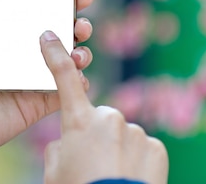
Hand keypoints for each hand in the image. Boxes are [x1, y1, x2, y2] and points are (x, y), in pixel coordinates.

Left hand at [0, 0, 96, 159]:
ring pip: (67, 60)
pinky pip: (65, 89)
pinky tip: (79, 76)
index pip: (37, 12)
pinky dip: (77, 81)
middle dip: (77, 24)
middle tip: (82, 23)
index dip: (60, 1)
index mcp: (5, 37)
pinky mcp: (40, 102)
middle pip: (59, 33)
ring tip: (80, 51)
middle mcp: (21, 55)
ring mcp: (32, 78)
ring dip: (81, 51)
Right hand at [40, 31, 168, 183]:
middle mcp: (109, 119)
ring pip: (121, 136)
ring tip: (111, 177)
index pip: (63, 78)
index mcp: (79, 121)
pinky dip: (136, 161)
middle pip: (98, 120)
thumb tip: (73, 139)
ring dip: (116, 151)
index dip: (55, 54)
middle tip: (90, 164)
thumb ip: (61, 144)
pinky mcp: (156, 147)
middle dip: (95, 135)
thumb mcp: (54, 169)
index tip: (50, 35)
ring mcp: (135, 132)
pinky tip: (129, 179)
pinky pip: (141, 149)